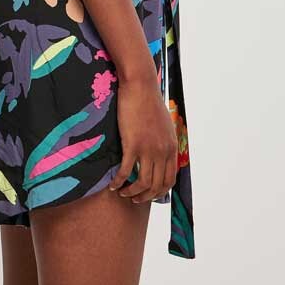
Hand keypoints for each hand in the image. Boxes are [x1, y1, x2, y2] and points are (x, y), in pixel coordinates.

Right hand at [107, 74, 177, 202]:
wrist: (140, 85)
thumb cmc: (149, 101)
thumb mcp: (164, 124)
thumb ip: (164, 141)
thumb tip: (161, 152)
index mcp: (171, 147)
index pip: (170, 179)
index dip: (159, 191)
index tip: (149, 194)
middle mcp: (162, 151)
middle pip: (157, 185)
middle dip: (145, 196)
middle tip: (134, 198)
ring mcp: (148, 149)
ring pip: (142, 183)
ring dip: (132, 192)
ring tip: (123, 193)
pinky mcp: (133, 144)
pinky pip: (126, 171)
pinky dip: (119, 181)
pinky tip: (112, 184)